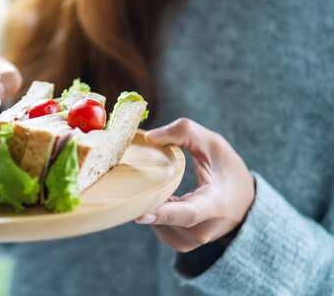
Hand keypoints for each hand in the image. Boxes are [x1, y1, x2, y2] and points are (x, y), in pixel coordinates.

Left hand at [135, 118, 254, 252]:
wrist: (244, 203)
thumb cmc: (226, 168)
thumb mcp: (212, 143)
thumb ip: (184, 132)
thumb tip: (150, 137)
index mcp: (215, 206)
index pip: (188, 214)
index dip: (164, 214)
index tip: (139, 215)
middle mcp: (203, 230)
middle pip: (164, 217)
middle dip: (145, 198)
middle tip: (132, 180)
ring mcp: (190, 241)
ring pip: (156, 221)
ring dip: (150, 202)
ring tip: (159, 184)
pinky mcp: (179, 244)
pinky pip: (156, 225)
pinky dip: (153, 210)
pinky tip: (160, 197)